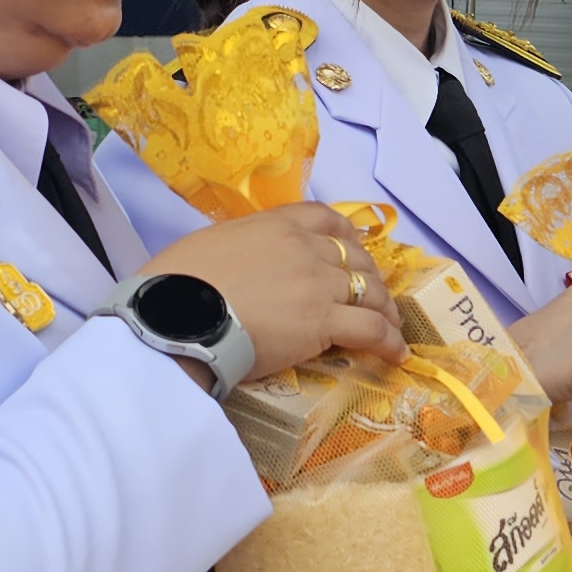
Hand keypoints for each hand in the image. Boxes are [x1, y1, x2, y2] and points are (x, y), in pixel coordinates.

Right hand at [136, 203, 403, 382]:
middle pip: (355, 256)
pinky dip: (389, 341)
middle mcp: (304, 247)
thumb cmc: (175, 283)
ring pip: (369, 291)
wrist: (177, 315)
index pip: (324, 217)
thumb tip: (240, 264)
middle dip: (370, 276)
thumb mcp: (208, 245)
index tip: (354, 247)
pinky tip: (396, 354)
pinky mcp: (324, 321)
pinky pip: (371, 329)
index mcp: (274, 224)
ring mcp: (318, 283)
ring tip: (391, 326)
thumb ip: (239, 247)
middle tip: (375, 296)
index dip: (346, 234)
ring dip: (384, 309)